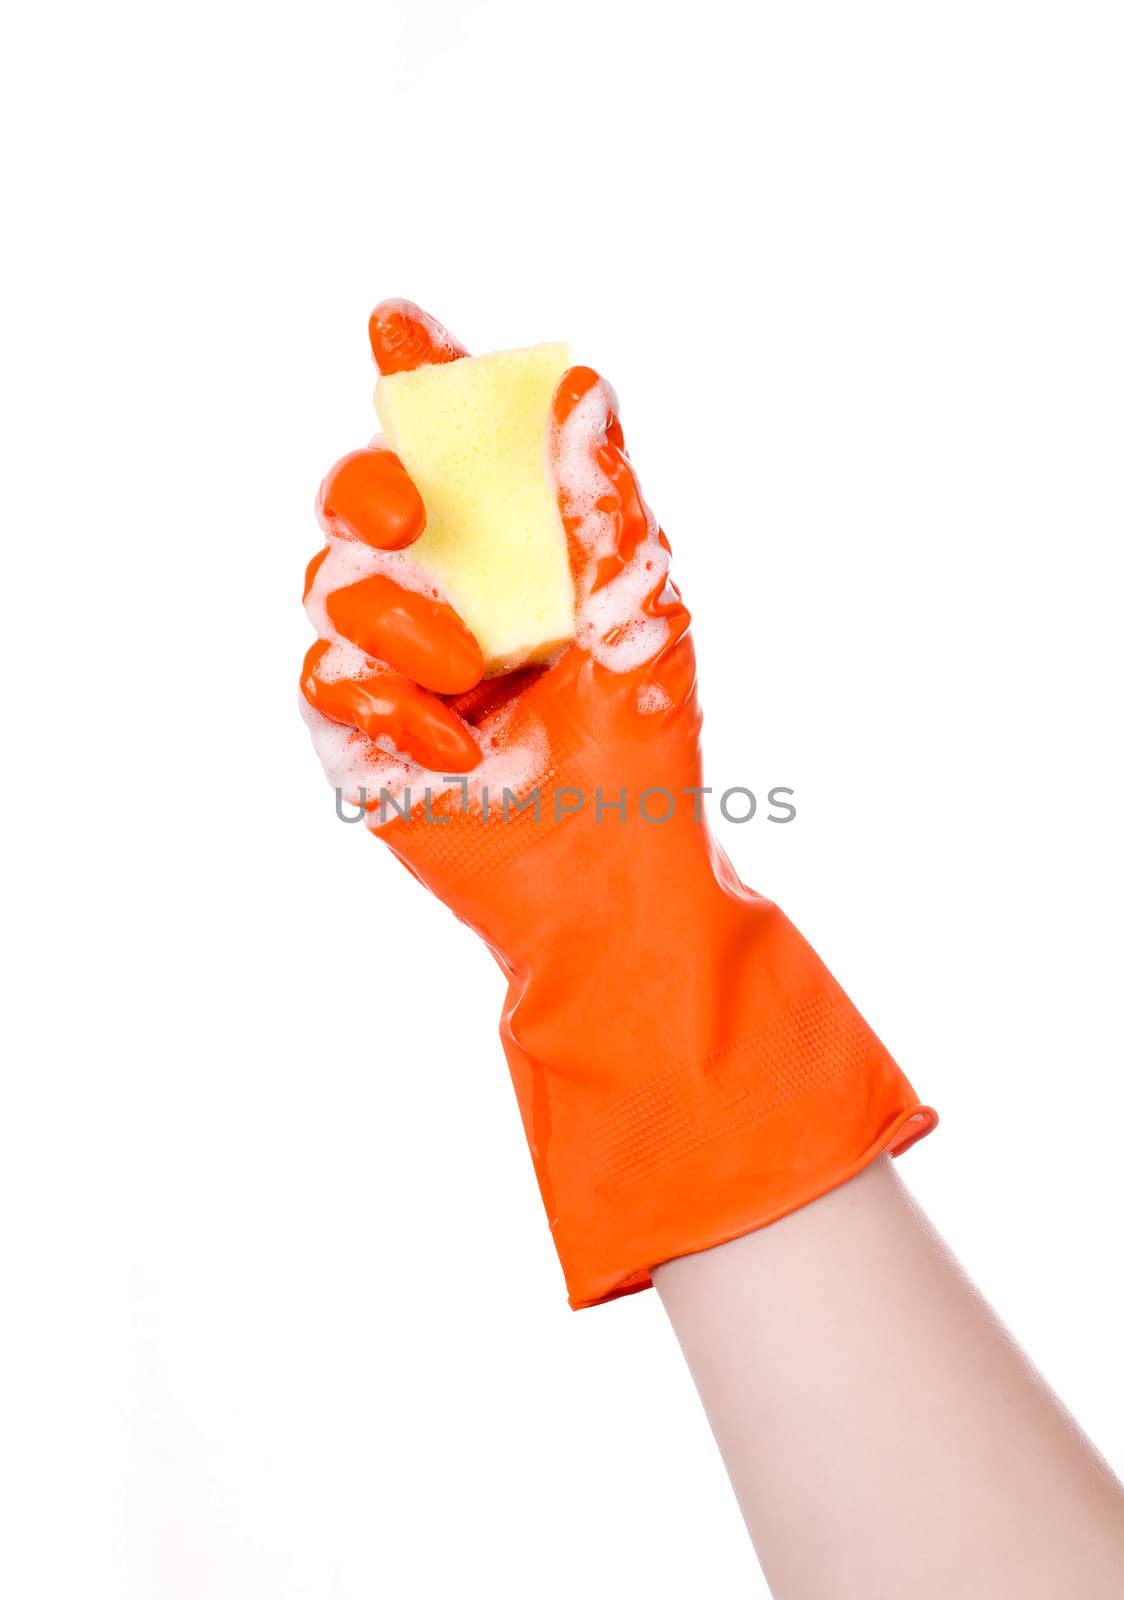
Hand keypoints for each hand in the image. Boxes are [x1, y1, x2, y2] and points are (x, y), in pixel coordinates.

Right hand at [301, 301, 934, 1307]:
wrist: (618, 883)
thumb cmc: (645, 750)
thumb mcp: (641, 616)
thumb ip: (605, 507)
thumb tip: (580, 385)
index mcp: (509, 552)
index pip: (447, 442)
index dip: (415, 375)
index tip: (397, 320)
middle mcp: (440, 595)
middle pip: (357, 497)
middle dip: (366, 482)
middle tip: (409, 507)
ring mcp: (391, 666)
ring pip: (328, 583)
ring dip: (395, 616)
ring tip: (472, 670)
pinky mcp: (356, 739)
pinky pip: (327, 683)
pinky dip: (389, 707)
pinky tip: (452, 748)